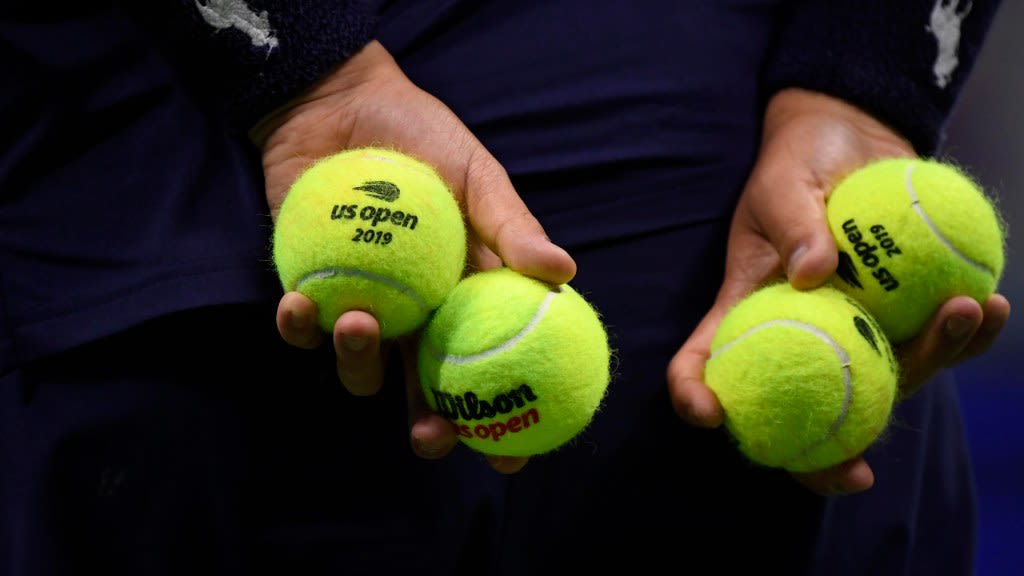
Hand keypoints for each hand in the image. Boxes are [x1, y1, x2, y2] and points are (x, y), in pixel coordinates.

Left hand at [255, 40, 575, 473]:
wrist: (344, 103)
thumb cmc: (423, 138)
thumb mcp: (476, 175)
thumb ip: (509, 225)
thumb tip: (564, 271)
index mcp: (461, 298)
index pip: (488, 367)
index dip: (500, 417)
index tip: (510, 455)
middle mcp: (414, 314)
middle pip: (425, 390)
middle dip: (430, 426)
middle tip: (433, 438)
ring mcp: (361, 305)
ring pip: (361, 368)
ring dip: (357, 362)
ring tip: (359, 324)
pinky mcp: (307, 289)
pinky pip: (302, 327)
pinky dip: (299, 324)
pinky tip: (300, 304)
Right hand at [665, 88, 1011, 495]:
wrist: (851, 136)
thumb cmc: (797, 160)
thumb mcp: (784, 181)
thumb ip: (796, 222)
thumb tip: (815, 273)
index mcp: (749, 309)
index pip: (707, 359)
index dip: (697, 395)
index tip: (710, 415)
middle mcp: (802, 333)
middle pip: (804, 408)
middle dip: (827, 460)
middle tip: (858, 474)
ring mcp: (857, 328)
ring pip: (888, 378)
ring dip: (933, 362)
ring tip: (966, 310)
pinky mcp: (905, 312)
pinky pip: (939, 340)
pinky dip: (969, 334)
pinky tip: (990, 307)